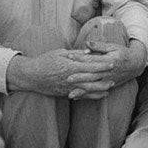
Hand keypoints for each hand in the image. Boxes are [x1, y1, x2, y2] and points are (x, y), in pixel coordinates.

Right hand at [7, 48, 126, 97]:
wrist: (31, 76)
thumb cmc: (45, 61)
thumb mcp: (60, 53)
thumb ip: (76, 53)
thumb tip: (90, 51)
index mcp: (70, 66)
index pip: (90, 66)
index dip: (103, 65)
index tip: (113, 62)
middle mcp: (71, 78)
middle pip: (92, 78)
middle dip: (105, 77)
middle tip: (116, 74)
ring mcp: (69, 87)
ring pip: (89, 89)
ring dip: (101, 88)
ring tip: (111, 86)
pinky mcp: (66, 93)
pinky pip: (82, 96)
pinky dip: (93, 96)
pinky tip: (101, 95)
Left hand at [65, 39, 146, 98]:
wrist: (135, 65)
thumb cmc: (122, 53)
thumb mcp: (113, 46)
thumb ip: (99, 46)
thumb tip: (86, 43)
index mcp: (109, 61)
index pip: (92, 59)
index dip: (80, 57)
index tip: (69, 56)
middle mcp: (109, 72)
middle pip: (92, 75)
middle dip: (80, 77)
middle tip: (68, 78)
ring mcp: (109, 80)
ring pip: (94, 86)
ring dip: (82, 90)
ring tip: (71, 94)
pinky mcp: (109, 85)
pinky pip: (97, 91)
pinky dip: (87, 95)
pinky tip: (77, 97)